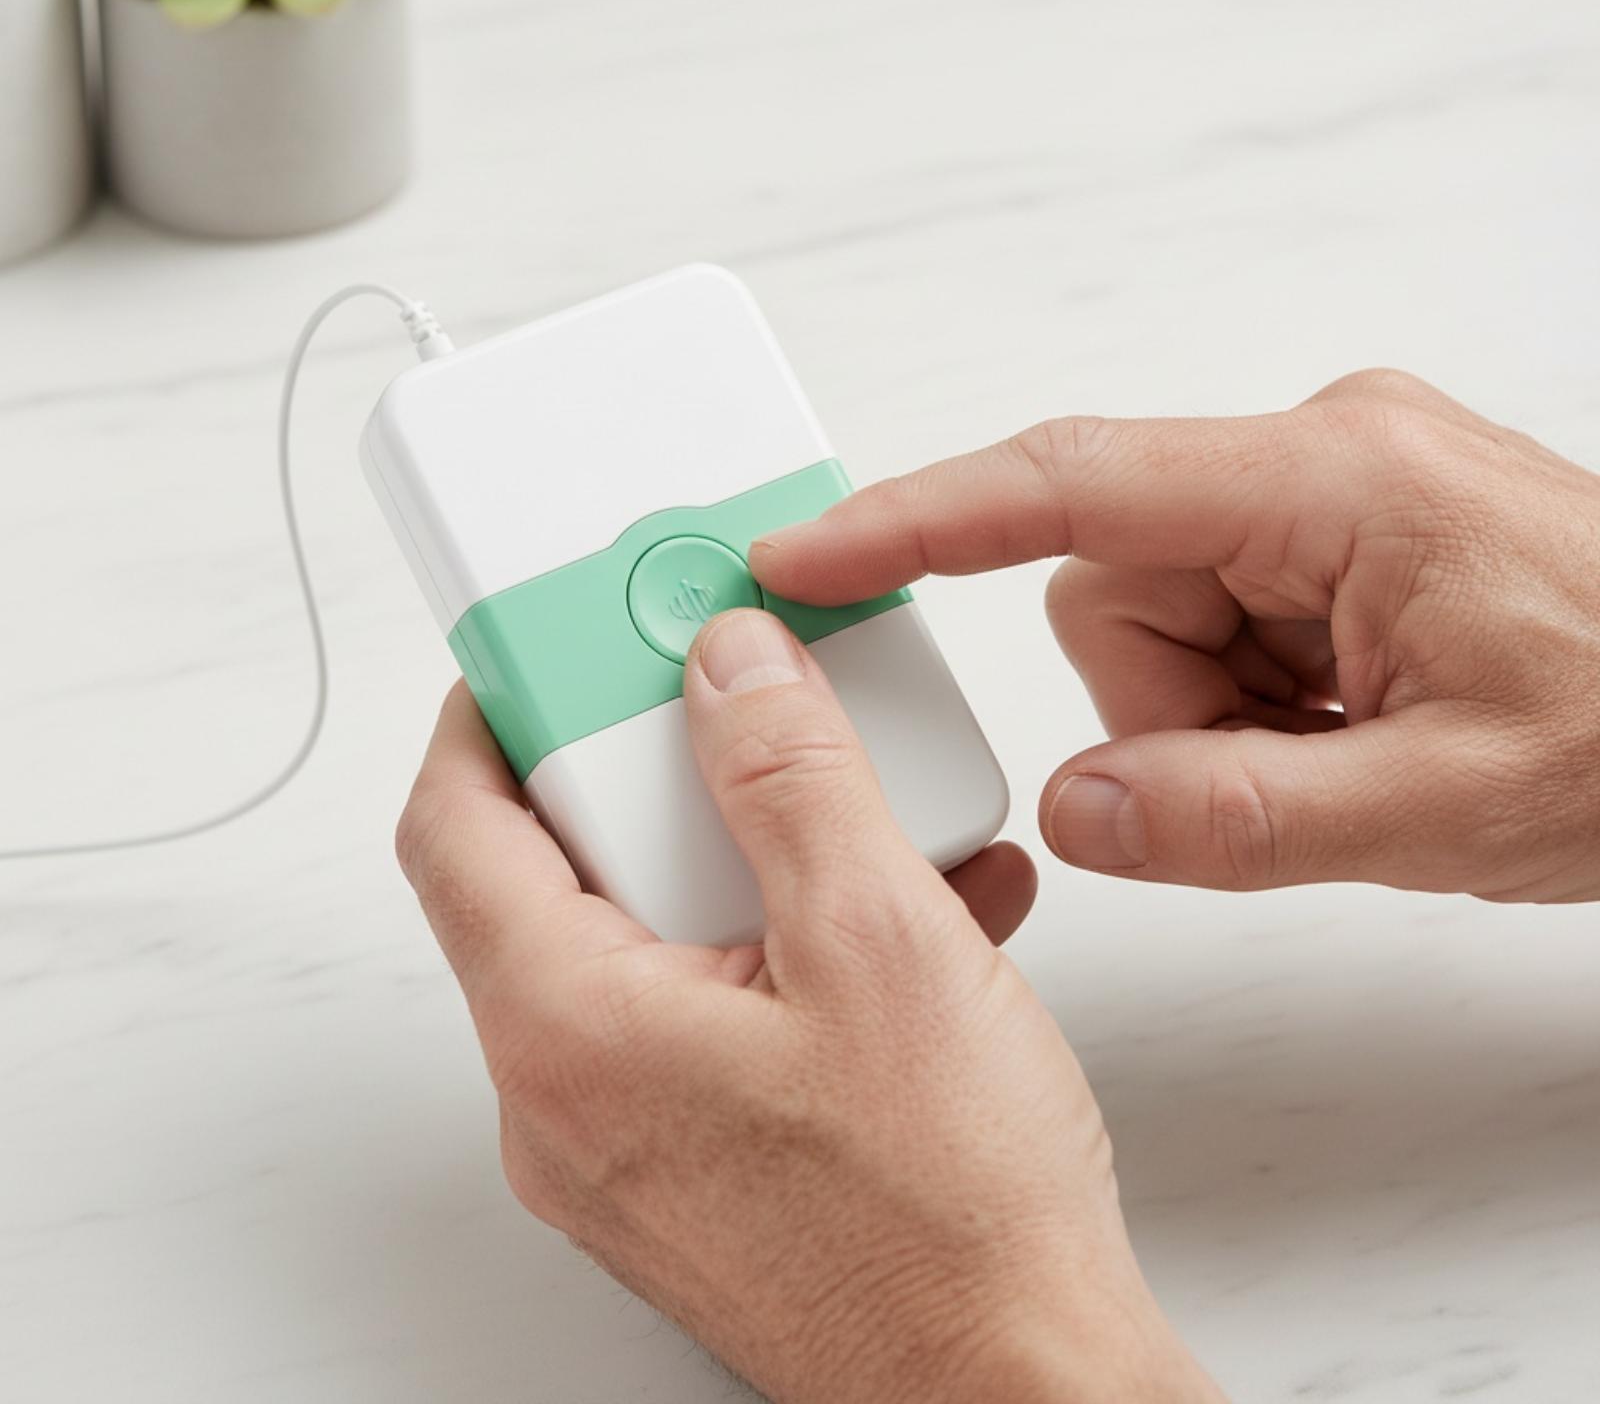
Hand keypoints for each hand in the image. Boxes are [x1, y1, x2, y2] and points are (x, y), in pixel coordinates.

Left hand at [397, 613, 1222, 1403]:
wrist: (1022, 1396)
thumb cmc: (951, 1228)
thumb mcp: (880, 944)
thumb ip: (790, 779)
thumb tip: (732, 667)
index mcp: (570, 1032)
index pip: (455, 828)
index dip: (488, 711)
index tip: (547, 645)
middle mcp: (569, 1099)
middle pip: (559, 875)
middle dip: (661, 778)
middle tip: (738, 713)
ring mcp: (631, 1141)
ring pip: (652, 941)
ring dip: (753, 861)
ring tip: (862, 823)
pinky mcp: (700, 1163)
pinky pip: (710, 1011)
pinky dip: (789, 945)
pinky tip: (910, 917)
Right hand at [752, 369, 1599, 903]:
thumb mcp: (1448, 809)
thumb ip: (1240, 819)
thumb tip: (1076, 812)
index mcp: (1334, 481)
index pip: (1071, 483)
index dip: (918, 518)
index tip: (808, 549)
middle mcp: (1312, 458)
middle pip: (1109, 582)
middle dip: (1168, 703)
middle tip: (1292, 763)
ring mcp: (1320, 494)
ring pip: (1152, 617)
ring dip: (1215, 713)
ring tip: (1342, 749)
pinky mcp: (1326, 535)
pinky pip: (1212, 623)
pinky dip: (1249, 702)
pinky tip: (1347, 724)